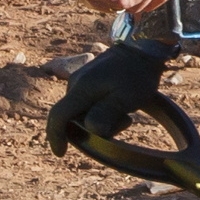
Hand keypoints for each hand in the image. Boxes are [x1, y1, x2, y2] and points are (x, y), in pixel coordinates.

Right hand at [45, 40, 170, 157]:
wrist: (144, 46)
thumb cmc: (137, 73)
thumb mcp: (126, 97)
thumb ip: (107, 113)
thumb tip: (91, 129)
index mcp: (81, 89)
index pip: (58, 116)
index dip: (56, 136)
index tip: (60, 153)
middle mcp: (75, 84)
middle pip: (73, 117)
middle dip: (94, 128)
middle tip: (125, 121)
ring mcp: (81, 80)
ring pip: (83, 111)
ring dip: (102, 119)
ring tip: (127, 113)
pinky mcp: (89, 79)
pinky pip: (89, 103)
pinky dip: (103, 110)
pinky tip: (122, 106)